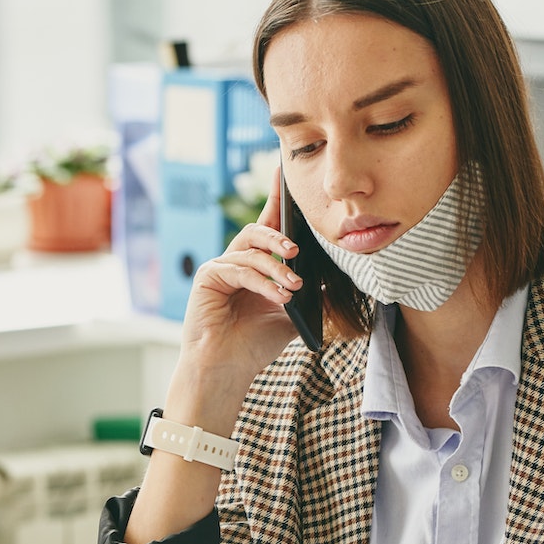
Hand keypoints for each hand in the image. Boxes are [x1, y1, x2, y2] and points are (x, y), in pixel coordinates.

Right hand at [175, 167, 303, 394]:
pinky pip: (239, 269)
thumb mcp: (291, 316)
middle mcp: (235, 261)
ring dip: (276, 267)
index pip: (267, 226)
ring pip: (251, 250)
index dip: (276, 199)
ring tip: (294, 286)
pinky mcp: (208, 278)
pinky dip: (262, 282)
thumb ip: (307, 295)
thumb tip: (335, 280)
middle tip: (298, 250)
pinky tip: (279, 296)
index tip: (284, 174)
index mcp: (254, 266)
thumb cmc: (254, 345)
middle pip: (256, 231)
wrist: (227, 369)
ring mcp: (219, 268)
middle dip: (279, 235)